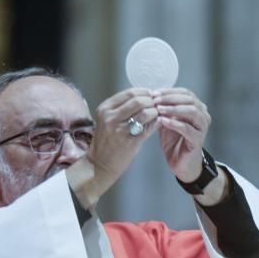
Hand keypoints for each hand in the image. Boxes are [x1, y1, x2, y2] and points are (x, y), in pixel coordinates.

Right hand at [67, 88, 157, 207]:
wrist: (99, 165)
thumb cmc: (106, 142)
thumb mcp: (108, 120)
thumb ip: (123, 108)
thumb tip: (145, 97)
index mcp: (105, 108)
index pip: (129, 93)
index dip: (144, 92)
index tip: (151, 96)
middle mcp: (111, 117)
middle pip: (138, 100)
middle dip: (151, 101)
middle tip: (157, 105)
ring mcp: (120, 129)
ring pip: (145, 112)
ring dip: (155, 112)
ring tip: (158, 114)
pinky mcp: (130, 141)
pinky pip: (148, 127)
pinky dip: (156, 122)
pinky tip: (159, 122)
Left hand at [154, 88, 211, 181]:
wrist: (180, 163)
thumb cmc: (174, 141)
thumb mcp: (167, 120)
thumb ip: (163, 108)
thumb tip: (151, 94)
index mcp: (197, 107)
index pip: (185, 93)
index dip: (169, 91)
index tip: (154, 93)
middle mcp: (203, 115)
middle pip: (189, 99)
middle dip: (170, 98)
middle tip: (155, 100)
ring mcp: (202, 127)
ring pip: (191, 111)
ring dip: (173, 109)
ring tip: (158, 109)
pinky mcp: (198, 140)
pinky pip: (187, 128)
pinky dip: (174, 123)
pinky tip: (162, 121)